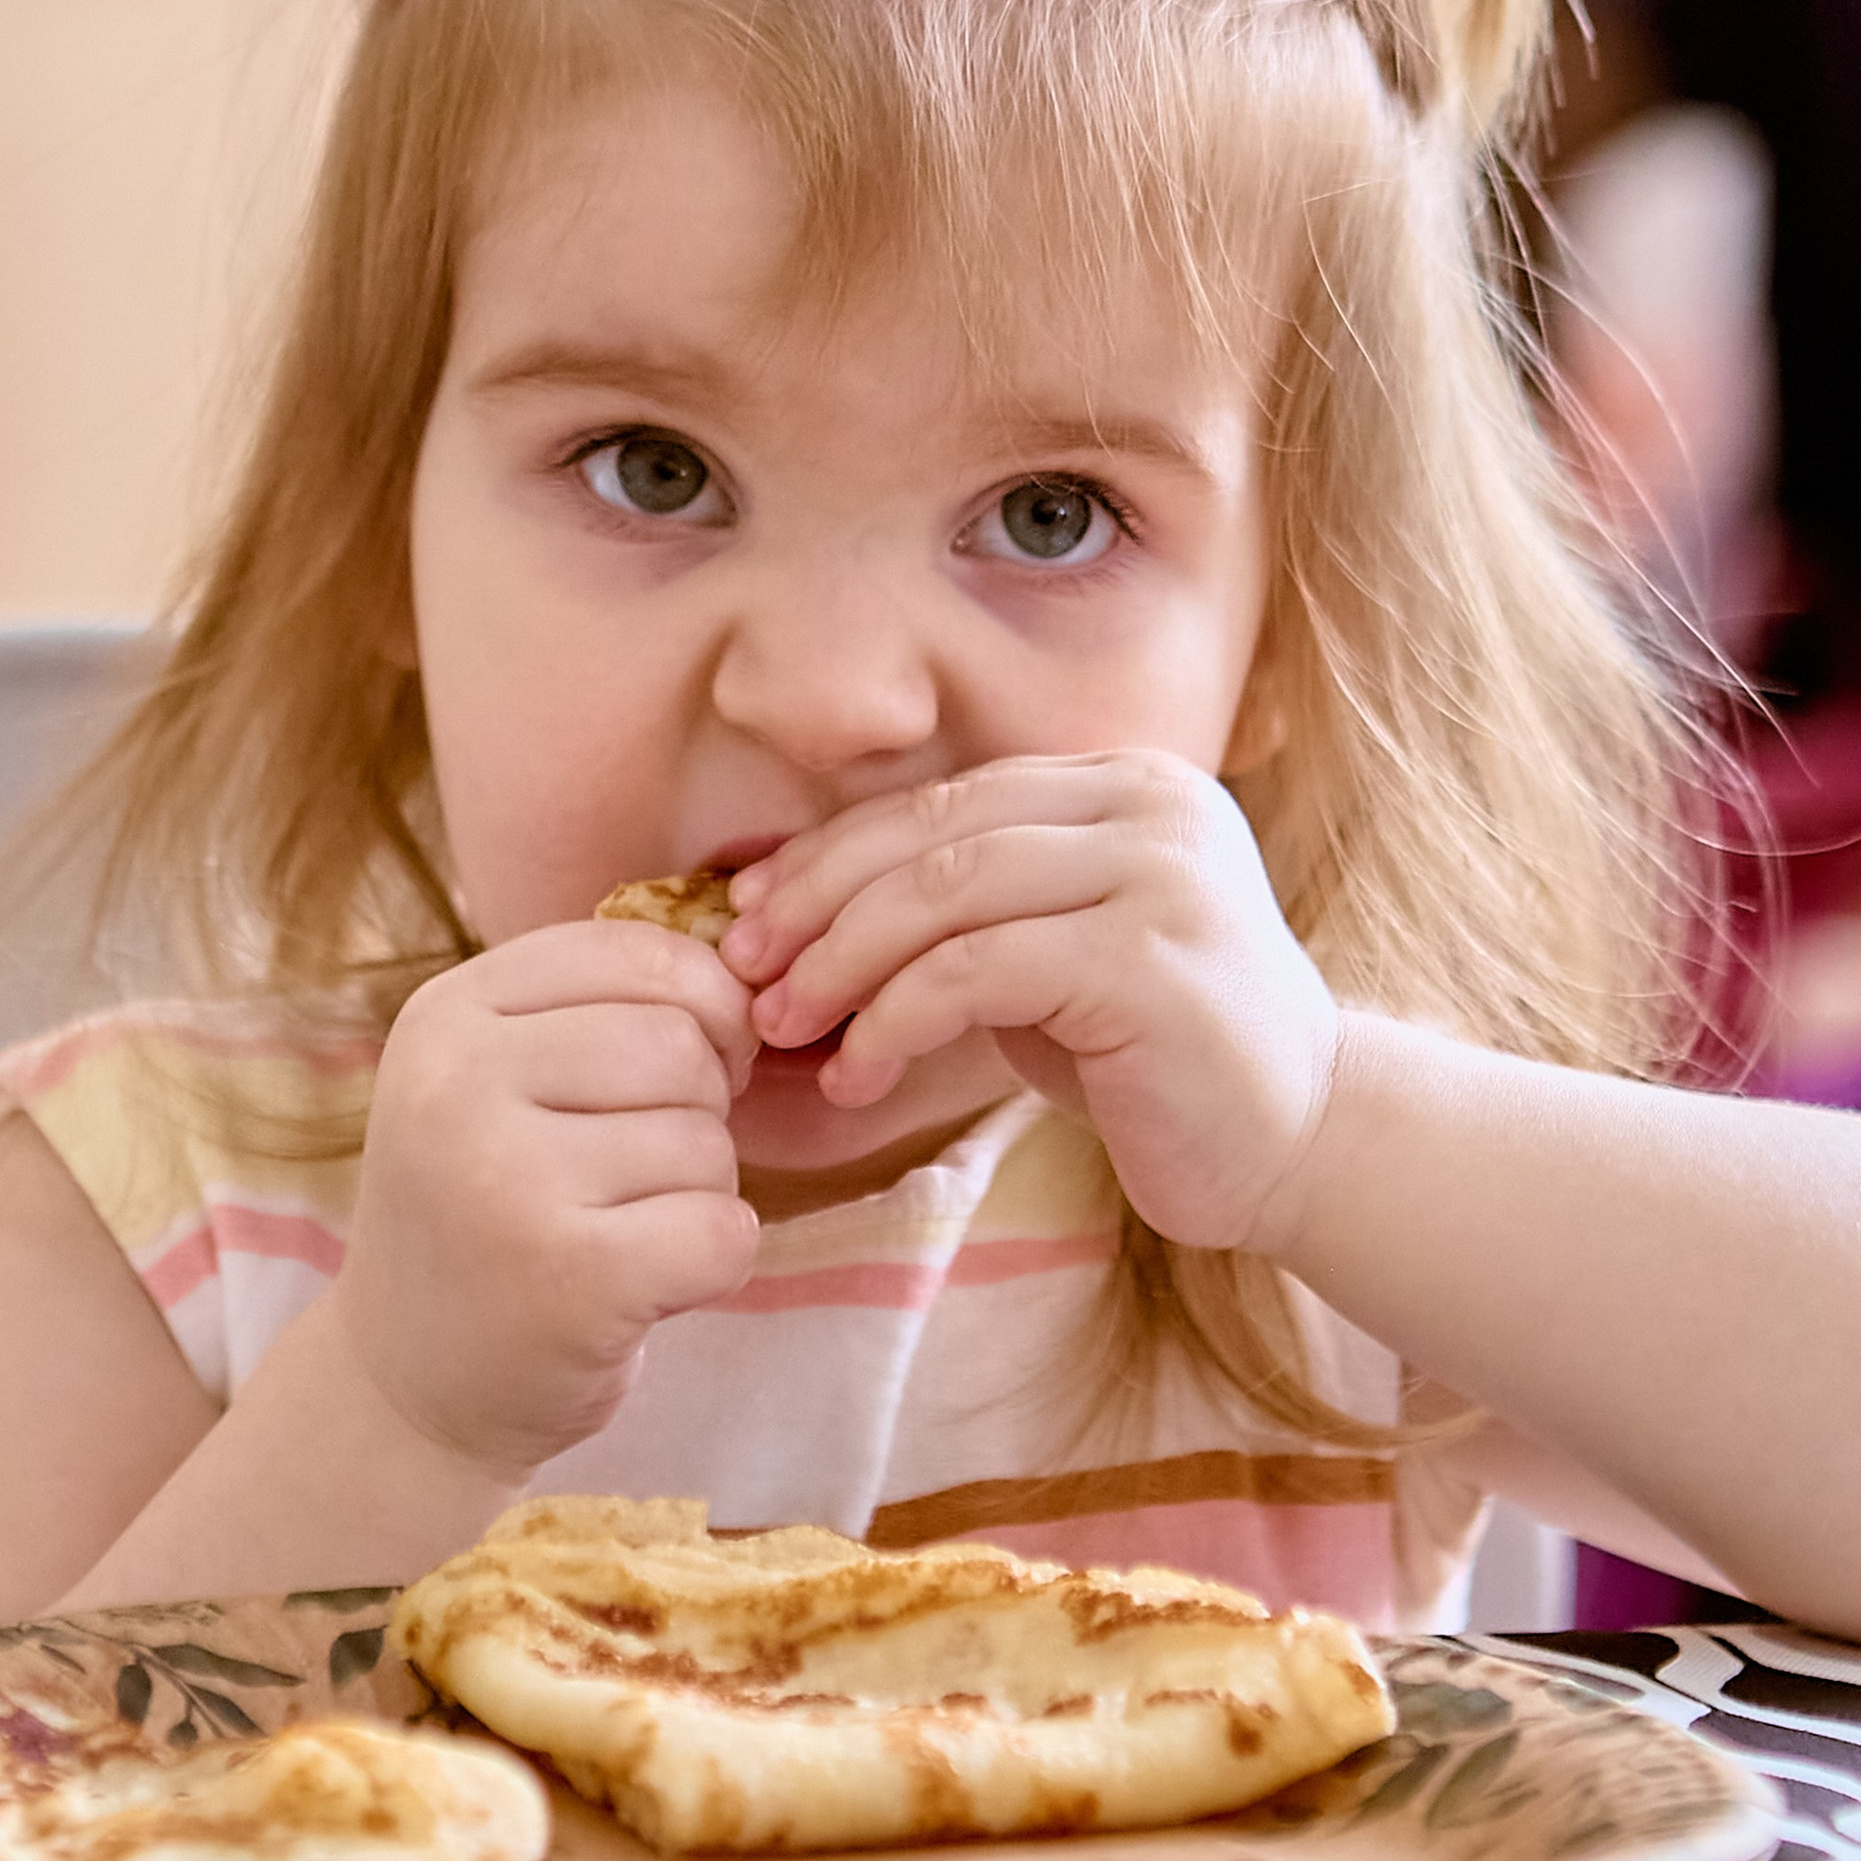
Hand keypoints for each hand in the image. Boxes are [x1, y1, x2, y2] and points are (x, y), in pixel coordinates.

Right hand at [335, 921, 760, 1478]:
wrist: (407, 1391)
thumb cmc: (490, 1213)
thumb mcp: (503, 1079)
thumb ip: (605, 1008)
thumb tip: (753, 972)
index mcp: (447, 1013)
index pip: (639, 951)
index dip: (701, 1007)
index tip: (676, 1071)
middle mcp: (458, 1085)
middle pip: (682, 1044)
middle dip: (698, 1109)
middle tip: (633, 1174)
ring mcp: (507, 1182)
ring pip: (708, 1141)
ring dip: (699, 1191)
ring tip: (617, 1231)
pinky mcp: (571, 1279)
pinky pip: (725, 1230)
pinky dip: (715, 1260)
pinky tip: (645, 1285)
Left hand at [720, 752, 1338, 1255]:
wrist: (1300, 1141)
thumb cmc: (1154, 1055)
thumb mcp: (1052, 955)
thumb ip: (966, 912)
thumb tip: (798, 916)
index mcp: (1123, 784)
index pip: (944, 801)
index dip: (831, 854)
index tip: (751, 913)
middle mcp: (1149, 804)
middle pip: (933, 833)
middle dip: (818, 904)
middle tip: (745, 974)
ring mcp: (1158, 873)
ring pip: (944, 893)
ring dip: (841, 965)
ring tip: (784, 1029)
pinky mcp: (1148, 958)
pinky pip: (974, 971)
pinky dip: (893, 1021)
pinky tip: (857, 1076)